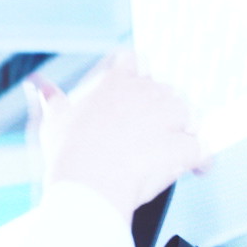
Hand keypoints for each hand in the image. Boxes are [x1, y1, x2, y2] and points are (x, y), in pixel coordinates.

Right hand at [30, 53, 202, 220]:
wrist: (88, 186)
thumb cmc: (69, 156)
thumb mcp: (55, 121)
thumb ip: (53, 100)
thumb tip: (41, 87)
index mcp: (116, 81)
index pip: (136, 60)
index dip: (141, 77)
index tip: (140, 97)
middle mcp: (146, 93)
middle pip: (169, 91)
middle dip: (167, 112)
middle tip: (155, 136)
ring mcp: (168, 118)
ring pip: (191, 115)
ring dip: (187, 132)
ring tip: (174, 151)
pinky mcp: (184, 146)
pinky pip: (205, 148)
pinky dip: (203, 160)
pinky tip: (197, 169)